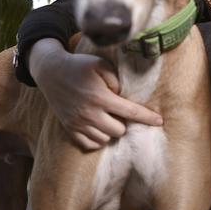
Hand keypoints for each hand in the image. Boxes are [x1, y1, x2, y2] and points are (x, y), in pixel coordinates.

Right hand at [29, 39, 162, 150]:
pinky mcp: (70, 129)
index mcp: (100, 97)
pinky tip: (97, 125)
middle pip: (118, 131)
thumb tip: (124, 96)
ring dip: (110, 130)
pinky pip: (90, 144)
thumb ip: (116, 80)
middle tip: (117, 111)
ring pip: (105, 139)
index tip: (159, 121)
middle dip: (123, 122)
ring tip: (106, 117)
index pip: (130, 112)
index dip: (147, 117)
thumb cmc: (79, 66)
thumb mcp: (100, 64)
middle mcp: (89, 114)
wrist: (51, 73)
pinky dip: (97, 138)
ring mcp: (78, 124)